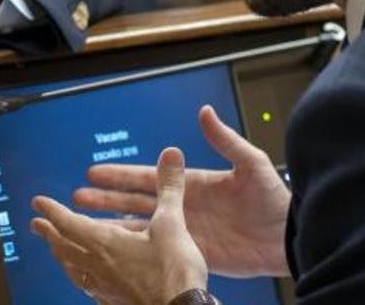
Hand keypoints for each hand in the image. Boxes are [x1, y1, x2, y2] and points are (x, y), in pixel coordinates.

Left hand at [31, 148, 207, 304]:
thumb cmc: (173, 272)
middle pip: (64, 247)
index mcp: (104, 243)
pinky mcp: (115, 301)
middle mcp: (97, 265)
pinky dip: (81, 276)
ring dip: (62, 255)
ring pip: (73, 269)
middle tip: (37, 225)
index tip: (38, 203)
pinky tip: (87, 279)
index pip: (68, 223)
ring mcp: (104, 287)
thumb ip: (169, 188)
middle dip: (49, 233)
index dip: (52, 210)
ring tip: (57, 250)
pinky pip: (89, 287)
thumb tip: (171, 153)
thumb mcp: (173, 224)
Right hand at [72, 105, 291, 277]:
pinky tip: (115, 248)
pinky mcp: (192, 254)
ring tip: (86, 220)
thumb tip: (205, 112)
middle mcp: (183, 206)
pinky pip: (157, 251)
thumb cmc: (273, 199)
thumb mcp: (250, 165)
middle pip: (135, 200)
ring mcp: (185, 231)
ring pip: (140, 226)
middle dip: (106, 197)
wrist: (287, 238)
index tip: (94, 171)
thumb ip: (225, 141)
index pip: (148, 177)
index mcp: (193, 183)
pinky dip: (135, 249)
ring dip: (113, 222)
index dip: (121, 174)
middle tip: (77, 195)